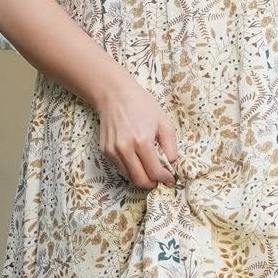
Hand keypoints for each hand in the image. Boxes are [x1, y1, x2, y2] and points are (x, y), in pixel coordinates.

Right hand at [96, 75, 179, 189]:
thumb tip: (172, 164)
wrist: (114, 94)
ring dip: (142, 177)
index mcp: (142, 141)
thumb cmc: (141, 104)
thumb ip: (170, 146)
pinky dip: (131, 169)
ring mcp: (113, 151)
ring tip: (149, 168)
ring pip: (129, 177)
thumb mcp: (163, 121)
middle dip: (153, 184)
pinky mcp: (105, 151)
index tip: (171, 178)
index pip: (155, 172)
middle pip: (140, 180)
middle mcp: (125, 149)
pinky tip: (137, 158)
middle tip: (160, 179)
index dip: (165, 178)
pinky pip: (120, 168)